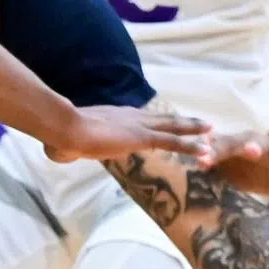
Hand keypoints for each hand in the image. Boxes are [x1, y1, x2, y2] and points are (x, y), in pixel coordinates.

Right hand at [48, 104, 212, 163]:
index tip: (169, 123)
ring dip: (193, 129)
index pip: (141, 119)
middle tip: (201, 123)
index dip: (157, 122)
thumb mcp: (68, 143)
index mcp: (116, 117)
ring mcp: (138, 125)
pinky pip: (172, 141)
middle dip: (182, 121)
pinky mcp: (143, 137)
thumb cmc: (62, 136)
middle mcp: (131, 116)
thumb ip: (69, 146)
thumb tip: (58, 151)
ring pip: (173, 126)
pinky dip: (190, 145)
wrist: (66, 128)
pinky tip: (204, 149)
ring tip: (210, 130)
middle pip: (163, 119)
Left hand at [207, 131, 268, 206]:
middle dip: (256, 146)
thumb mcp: (228, 160)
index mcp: (245, 143)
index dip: (215, 152)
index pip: (227, 144)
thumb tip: (193, 149)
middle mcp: (267, 147)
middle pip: (261, 144)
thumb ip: (212, 155)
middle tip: (251, 150)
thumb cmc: (247, 163)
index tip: (202, 161)